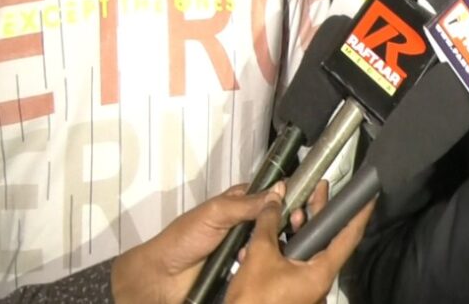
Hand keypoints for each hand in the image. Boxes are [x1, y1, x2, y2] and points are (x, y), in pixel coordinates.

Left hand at [111, 183, 282, 303]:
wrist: (164, 277)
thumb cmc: (183, 239)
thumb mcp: (216, 213)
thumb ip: (247, 203)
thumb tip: (279, 191)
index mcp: (237, 203)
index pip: (269, 193)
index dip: (286, 194)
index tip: (304, 199)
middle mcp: (244, 222)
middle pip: (275, 217)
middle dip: (287, 220)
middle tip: (297, 224)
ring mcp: (245, 245)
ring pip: (273, 239)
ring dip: (279, 241)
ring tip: (286, 243)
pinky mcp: (244, 267)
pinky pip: (264, 261)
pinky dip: (269, 260)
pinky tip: (275, 259)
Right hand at [225, 181, 374, 303]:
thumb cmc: (254, 297)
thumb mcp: (260, 256)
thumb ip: (268, 224)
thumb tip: (274, 199)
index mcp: (322, 272)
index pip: (349, 237)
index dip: (360, 214)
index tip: (369, 196)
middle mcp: (320, 280)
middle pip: (326, 240)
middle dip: (320, 213)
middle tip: (319, 188)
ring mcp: (307, 288)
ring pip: (307, 251)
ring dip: (297, 230)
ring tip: (287, 210)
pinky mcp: (293, 292)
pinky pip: (294, 264)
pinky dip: (285, 248)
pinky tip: (269, 236)